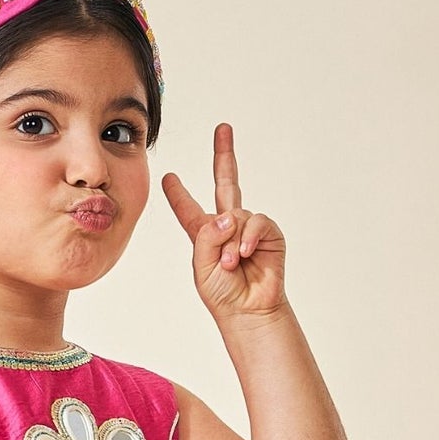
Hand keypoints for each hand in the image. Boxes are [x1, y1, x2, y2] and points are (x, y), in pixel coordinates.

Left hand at [162, 121, 286, 322]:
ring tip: (232, 264)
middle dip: (225, 155)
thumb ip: (207, 236)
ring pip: (237, 214)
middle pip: (226, 183)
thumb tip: (229, 215)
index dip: (179, 194)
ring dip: (232, 241)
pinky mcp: (270, 233)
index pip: (189, 210)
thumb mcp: (202, 265)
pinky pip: (257, 221)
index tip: (169, 177)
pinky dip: (249, 238)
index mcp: (205, 235)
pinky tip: (245, 255)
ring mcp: (250, 228)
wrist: (248, 311)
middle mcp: (229, 226)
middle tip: (223, 128)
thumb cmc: (223, 294)